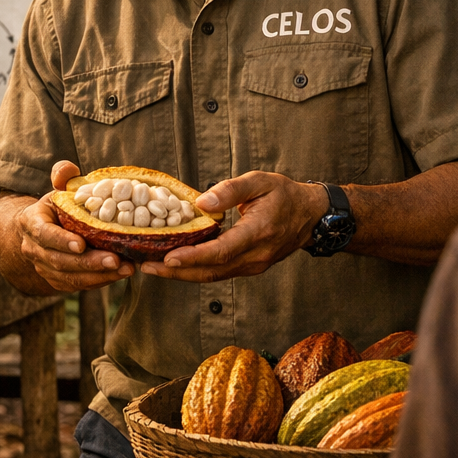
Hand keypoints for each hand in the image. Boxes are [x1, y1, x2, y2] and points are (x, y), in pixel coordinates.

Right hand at [15, 160, 134, 291]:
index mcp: (31, 223)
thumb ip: (63, 176)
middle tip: (115, 260)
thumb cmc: (56, 207)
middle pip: (59, 260)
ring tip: (125, 269)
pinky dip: (99, 282)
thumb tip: (68, 169)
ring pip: (69, 277)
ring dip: (98, 275)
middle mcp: (33, 249)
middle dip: (88, 262)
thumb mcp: (58, 190)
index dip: (61, 241)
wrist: (41, 232)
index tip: (81, 244)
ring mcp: (44, 268)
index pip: (44, 234)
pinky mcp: (57, 281)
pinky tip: (119, 274)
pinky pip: (77, 285)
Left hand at [140, 171, 328, 282]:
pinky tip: (176, 264)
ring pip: (213, 276)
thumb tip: (201, 202)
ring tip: (154, 267)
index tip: (167, 257)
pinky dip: (196, 271)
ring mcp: (254, 265)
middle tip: (146, 266)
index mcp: (259, 232)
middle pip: (211, 271)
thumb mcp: (260, 181)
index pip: (221, 251)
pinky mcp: (250, 267)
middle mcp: (256, 256)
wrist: (311, 216)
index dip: (192, 256)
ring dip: (183, 275)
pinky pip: (219, 272)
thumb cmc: (285, 194)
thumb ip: (231, 189)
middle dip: (177, 272)